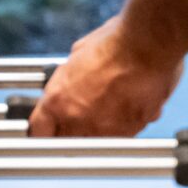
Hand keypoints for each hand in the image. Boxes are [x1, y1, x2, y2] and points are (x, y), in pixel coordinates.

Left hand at [26, 18, 182, 138]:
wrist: (148, 45)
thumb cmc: (115, 44)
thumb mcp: (76, 57)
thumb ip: (68, 79)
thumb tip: (70, 81)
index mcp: (57, 101)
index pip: (39, 131)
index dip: (44, 129)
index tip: (49, 127)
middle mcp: (78, 120)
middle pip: (65, 141)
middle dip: (70, 131)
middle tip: (80, 117)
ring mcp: (106, 130)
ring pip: (94, 143)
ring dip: (97, 131)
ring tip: (108, 110)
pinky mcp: (132, 131)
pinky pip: (122, 137)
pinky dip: (124, 126)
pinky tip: (128, 107)